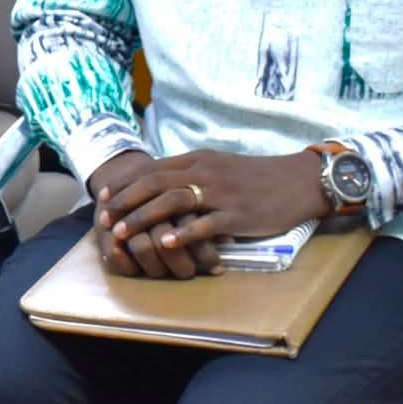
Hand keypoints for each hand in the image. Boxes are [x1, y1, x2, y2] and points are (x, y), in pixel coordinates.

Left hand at [96, 149, 328, 278]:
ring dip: (143, 218)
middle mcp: (205, 172)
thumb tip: (159, 186)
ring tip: (122, 233)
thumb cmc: (256, 177)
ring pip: (173, 201)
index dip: (125, 185)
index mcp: (198, 159)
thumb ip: (190, 173)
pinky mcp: (237, 214)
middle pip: (155, 183)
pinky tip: (165, 244)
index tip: (104, 198)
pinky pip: (205, 224)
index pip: (152, 169)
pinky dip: (182, 234)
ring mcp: (221, 193)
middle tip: (104, 220)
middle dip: (125, 203)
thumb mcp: (219, 167)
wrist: (299, 181)